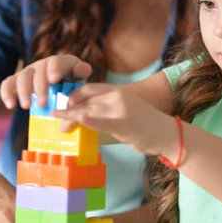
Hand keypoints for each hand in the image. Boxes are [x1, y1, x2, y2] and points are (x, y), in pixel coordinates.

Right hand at [0, 55, 91, 109]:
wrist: (63, 89)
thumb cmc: (74, 85)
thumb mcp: (81, 79)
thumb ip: (82, 74)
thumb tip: (84, 68)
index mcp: (62, 62)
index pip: (57, 61)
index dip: (55, 69)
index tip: (54, 79)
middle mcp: (44, 64)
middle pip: (38, 71)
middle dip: (40, 87)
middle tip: (43, 103)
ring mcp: (30, 72)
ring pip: (23, 77)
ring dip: (23, 91)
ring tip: (27, 106)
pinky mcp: (18, 81)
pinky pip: (8, 84)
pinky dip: (6, 93)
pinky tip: (10, 106)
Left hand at [54, 83, 176, 155]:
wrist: (167, 133)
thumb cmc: (144, 125)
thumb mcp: (123, 110)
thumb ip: (104, 110)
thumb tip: (81, 117)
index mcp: (117, 91)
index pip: (88, 89)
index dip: (72, 97)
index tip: (63, 106)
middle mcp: (117, 96)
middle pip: (86, 100)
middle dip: (68, 109)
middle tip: (55, 116)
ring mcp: (120, 109)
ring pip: (90, 110)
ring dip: (72, 118)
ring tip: (60, 126)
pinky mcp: (124, 123)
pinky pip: (101, 121)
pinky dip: (88, 120)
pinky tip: (79, 120)